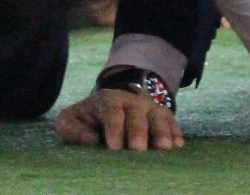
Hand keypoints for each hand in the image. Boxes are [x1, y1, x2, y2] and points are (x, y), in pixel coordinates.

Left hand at [53, 88, 182, 151]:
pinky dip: (176, 133)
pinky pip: (172, 122)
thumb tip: (91, 140)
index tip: (113, 147)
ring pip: (158, 116)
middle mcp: (131, 101)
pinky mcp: (163, 116)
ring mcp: (149, 107)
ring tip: (165, 148)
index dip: (113, 128)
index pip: (111, 111)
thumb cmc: (88, 119)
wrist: (111, 104)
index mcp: (107, 100)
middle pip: (137, 114)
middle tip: (138, 149)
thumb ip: (72, 129)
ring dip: (162, 132)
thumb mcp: (70, 120)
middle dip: (138, 131)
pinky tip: (178, 146)